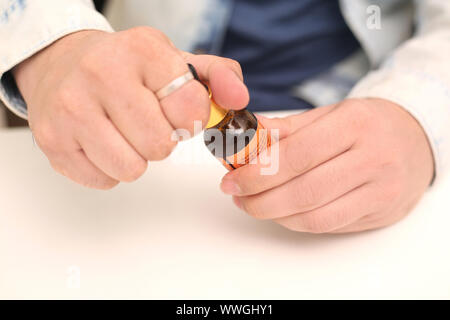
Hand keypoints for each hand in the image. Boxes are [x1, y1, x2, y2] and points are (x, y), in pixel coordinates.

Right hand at [13, 28, 248, 188]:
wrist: (62, 64)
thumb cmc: (128, 69)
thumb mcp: (176, 61)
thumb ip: (219, 77)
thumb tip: (240, 100)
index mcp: (141, 50)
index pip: (188, 107)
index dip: (189, 118)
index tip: (175, 110)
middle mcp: (100, 73)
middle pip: (159, 146)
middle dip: (161, 141)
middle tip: (147, 122)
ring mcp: (70, 109)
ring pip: (131, 169)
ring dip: (136, 157)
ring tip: (124, 133)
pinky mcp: (52, 141)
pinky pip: (104, 180)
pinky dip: (110, 168)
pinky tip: (102, 141)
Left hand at [220, 98, 433, 232]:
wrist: (415, 141)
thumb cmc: (366, 125)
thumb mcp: (330, 114)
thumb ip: (288, 127)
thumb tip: (248, 134)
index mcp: (355, 124)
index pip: (297, 155)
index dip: (257, 173)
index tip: (231, 179)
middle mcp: (371, 158)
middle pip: (304, 190)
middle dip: (259, 198)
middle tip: (236, 195)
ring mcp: (379, 190)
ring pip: (315, 216)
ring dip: (274, 214)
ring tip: (252, 203)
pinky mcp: (379, 213)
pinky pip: (328, 226)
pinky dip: (295, 222)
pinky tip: (280, 211)